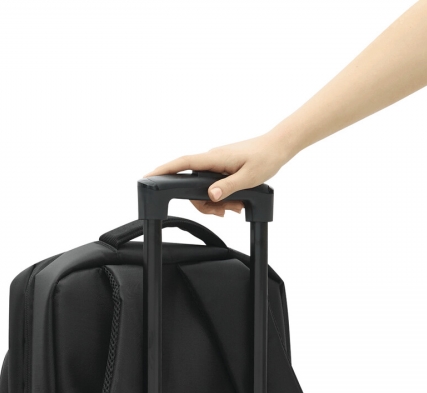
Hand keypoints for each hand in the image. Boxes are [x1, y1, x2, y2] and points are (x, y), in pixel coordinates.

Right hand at [147, 132, 292, 215]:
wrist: (279, 146)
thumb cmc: (266, 157)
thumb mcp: (249, 177)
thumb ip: (227, 187)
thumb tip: (210, 195)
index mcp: (214, 158)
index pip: (182, 164)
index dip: (163, 170)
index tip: (148, 176)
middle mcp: (212, 159)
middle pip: (192, 185)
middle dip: (204, 203)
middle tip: (223, 213)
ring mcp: (216, 163)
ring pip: (204, 188)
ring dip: (216, 202)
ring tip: (234, 208)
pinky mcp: (222, 167)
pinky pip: (213, 184)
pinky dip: (221, 196)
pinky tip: (236, 202)